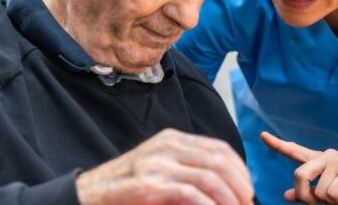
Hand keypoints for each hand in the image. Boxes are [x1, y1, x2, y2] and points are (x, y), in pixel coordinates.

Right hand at [76, 129, 253, 204]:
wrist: (88, 196)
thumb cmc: (126, 189)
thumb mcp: (159, 170)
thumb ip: (187, 171)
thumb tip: (225, 189)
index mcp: (172, 139)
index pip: (219, 148)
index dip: (240, 170)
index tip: (248, 189)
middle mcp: (167, 146)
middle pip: (219, 160)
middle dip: (241, 185)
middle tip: (248, 203)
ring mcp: (157, 164)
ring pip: (210, 176)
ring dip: (230, 198)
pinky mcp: (149, 186)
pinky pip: (191, 193)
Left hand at [261, 131, 337, 204]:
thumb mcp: (327, 197)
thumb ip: (308, 194)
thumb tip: (286, 194)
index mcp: (319, 161)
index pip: (295, 151)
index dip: (277, 144)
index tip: (262, 135)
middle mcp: (326, 157)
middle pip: (299, 175)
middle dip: (306, 196)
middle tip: (317, 203)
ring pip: (319, 191)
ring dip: (330, 201)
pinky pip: (332, 192)